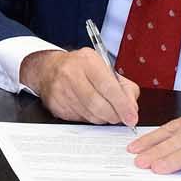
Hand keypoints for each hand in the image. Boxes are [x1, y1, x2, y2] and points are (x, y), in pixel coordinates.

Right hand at [20, 48, 139, 125]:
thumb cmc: (82, 68)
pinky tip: (88, 108)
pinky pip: (79, 119)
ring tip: (104, 110)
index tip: (131, 117)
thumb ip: (124, 87)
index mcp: (88, 61)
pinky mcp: (55, 105)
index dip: (122, 105)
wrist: (49, 68)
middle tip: (120, 117)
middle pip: (98, 105)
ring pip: (90, 115)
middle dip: (114, 115)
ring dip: (102, 118)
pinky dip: (89, 118)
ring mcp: (61, 90)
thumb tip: (131, 109)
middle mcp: (71, 74)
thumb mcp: (105, 68)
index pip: (108, 87)